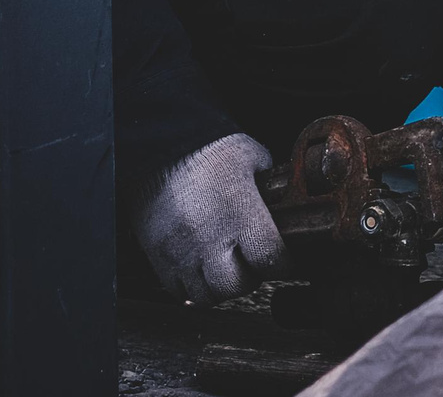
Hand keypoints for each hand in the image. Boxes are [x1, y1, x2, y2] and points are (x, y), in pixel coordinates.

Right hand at [134, 133, 285, 303]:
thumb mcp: (253, 158)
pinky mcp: (159, 258)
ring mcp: (181, 252)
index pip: (271, 259)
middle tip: (251, 263)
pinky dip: (194, 288)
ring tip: (226, 267)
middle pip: (237, 286)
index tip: (283, 259)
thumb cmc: (208, 148)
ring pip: (208, 296)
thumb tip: (284, 206)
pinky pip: (179, 293)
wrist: (158, 146)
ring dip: (222, 286)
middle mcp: (210, 238)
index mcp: (240, 212)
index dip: (283, 263)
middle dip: (251, 278)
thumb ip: (271, 189)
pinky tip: (202, 269)